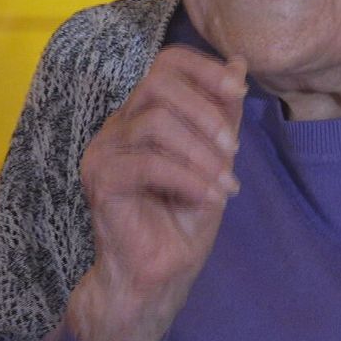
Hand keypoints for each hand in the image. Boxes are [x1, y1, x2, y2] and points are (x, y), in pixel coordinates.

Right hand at [66, 46, 247, 340]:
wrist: (158, 277)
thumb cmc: (182, 221)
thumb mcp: (214, 160)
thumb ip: (222, 115)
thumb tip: (239, 63)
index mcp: (143, 114)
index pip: (166, 63)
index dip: (205, 68)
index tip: (240, 92)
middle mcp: (119, 125)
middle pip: (158, 80)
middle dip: (206, 110)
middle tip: (235, 150)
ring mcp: (105, 150)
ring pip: (156, 121)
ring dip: (202, 151)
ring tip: (226, 184)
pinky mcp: (101, 180)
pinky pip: (148, 162)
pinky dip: (188, 178)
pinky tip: (209, 197)